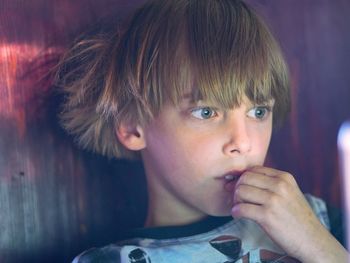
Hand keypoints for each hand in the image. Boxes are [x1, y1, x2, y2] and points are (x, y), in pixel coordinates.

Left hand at [230, 166, 347, 262]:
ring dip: (235, 200)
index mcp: (284, 177)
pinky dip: (235, 212)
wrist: (313, 241)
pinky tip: (238, 215)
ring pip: (240, 191)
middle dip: (237, 188)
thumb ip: (271, 184)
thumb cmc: (297, 218)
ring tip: (239, 208)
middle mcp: (279, 185)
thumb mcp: (289, 193)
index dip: (242, 178)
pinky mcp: (267, 216)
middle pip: (244, 178)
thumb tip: (242, 180)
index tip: (238, 187)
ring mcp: (273, 200)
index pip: (253, 169)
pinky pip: (241, 208)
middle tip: (238, 199)